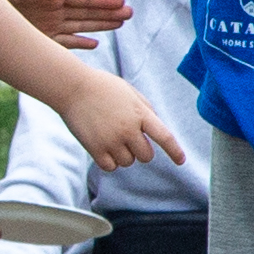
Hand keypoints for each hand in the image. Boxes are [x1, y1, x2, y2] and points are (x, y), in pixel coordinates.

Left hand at [0, 0, 129, 44]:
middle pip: (87, 11)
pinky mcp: (43, 39)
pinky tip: (95, 44)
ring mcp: (51, 26)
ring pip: (82, 25)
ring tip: (121, 23)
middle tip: (129, 13)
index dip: (101, 0)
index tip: (120, 1)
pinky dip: (80, 43)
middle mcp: (56, 10)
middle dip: (108, 12)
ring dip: (101, 25)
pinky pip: (66, 43)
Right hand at [62, 75, 179, 171]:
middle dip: (140, 150)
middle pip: (146, 156)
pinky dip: (109, 161)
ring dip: (122, 154)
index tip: (181, 161)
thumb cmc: (102, 87)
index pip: (164, 136)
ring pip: (127, 162)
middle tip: (127, 138)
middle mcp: (128, 129)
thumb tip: (156, 132)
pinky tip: (102, 147)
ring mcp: (111, 140)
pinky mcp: (95, 148)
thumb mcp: (129, 93)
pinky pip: (111, 167)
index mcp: (140, 114)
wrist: (72, 87)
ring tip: (109, 136)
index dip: (174, 150)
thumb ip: (145, 110)